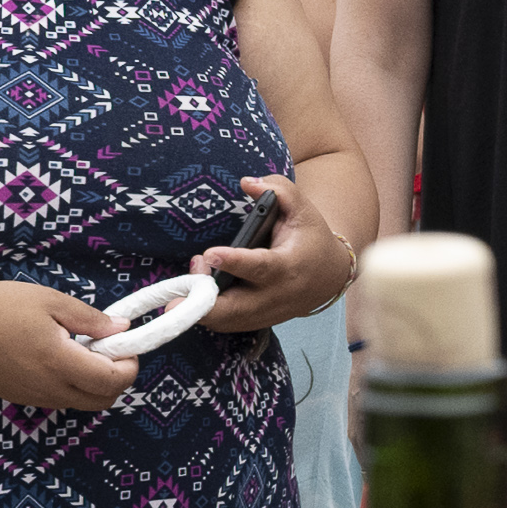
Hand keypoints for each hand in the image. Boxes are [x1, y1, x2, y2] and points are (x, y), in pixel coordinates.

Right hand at [0, 281, 139, 411]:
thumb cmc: (0, 307)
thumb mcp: (52, 302)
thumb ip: (91, 320)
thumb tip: (121, 329)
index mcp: (60, 363)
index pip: (113, 381)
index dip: (129, 365)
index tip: (124, 343)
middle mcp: (49, 389)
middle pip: (103, 401)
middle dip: (116, 378)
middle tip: (107, 348)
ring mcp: (33, 398)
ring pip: (81, 403)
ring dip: (93, 383)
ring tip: (79, 349)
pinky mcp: (20, 398)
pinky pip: (58, 400)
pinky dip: (70, 385)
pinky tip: (56, 358)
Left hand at [194, 175, 353, 331]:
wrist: (328, 276)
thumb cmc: (311, 238)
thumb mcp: (302, 209)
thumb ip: (279, 190)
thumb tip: (246, 183)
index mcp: (289, 266)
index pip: (260, 267)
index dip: (234, 262)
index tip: (209, 254)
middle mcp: (277, 295)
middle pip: (237, 309)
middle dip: (205, 304)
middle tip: (178, 295)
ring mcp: (266, 313)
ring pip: (227, 321)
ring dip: (201, 307)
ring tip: (191, 278)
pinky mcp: (256, 322)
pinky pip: (226, 324)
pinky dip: (207, 314)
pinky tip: (197, 290)